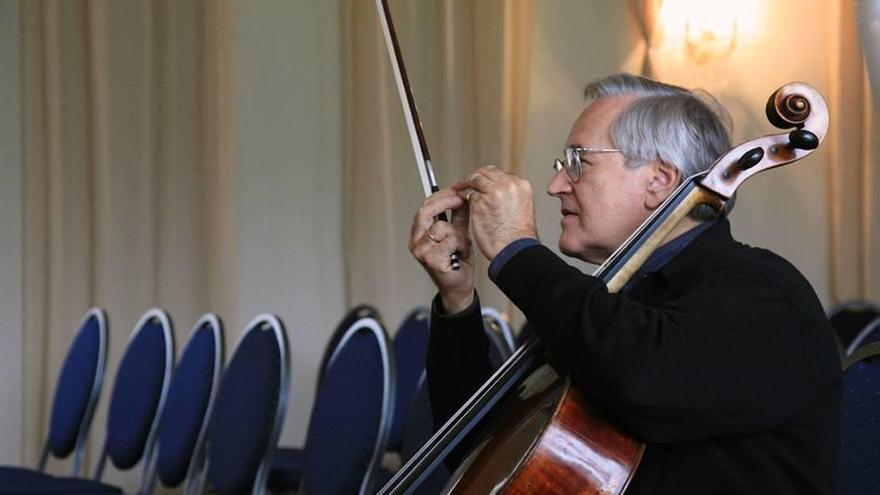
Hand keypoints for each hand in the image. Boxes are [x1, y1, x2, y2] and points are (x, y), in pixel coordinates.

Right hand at [409, 187, 474, 312]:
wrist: (459, 287)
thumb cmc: (457, 263)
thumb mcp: (458, 234)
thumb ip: (458, 217)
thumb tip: (462, 197)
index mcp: (419, 234)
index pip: (424, 207)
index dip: (441, 196)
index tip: (457, 191)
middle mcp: (416, 242)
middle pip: (425, 212)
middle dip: (446, 202)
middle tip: (462, 199)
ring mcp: (421, 252)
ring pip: (442, 227)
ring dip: (458, 234)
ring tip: (462, 246)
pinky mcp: (431, 260)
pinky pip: (450, 240)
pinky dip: (461, 245)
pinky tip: (461, 254)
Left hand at [455, 165, 537, 260]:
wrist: (514, 249)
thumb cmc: (517, 237)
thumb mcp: (519, 209)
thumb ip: (508, 196)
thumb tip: (494, 193)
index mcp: (521, 185)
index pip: (500, 174)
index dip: (488, 178)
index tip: (480, 183)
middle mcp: (509, 184)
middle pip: (487, 172)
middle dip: (476, 177)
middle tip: (466, 183)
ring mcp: (494, 191)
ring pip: (475, 179)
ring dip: (465, 183)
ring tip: (459, 189)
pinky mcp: (480, 200)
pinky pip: (467, 192)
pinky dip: (462, 195)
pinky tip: (459, 200)